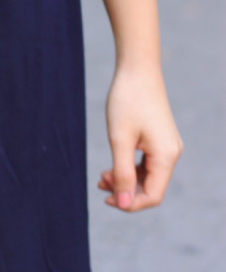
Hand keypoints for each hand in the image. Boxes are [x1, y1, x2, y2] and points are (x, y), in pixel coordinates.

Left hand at [99, 64, 182, 211]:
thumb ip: (122, 173)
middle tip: (100, 183)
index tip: (106, 198)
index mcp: (166, 156)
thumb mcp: (119, 139)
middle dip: (126, 190)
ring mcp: (167, 145)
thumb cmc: (127, 100)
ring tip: (102, 176)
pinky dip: (131, 166)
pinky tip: (113, 164)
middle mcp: (172, 153)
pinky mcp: (160, 137)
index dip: (129, 202)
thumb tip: (124, 203)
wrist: (137, 68)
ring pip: (148, 175)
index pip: (152, 196)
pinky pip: (148, 162)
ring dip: (126, 179)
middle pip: (151, 187)